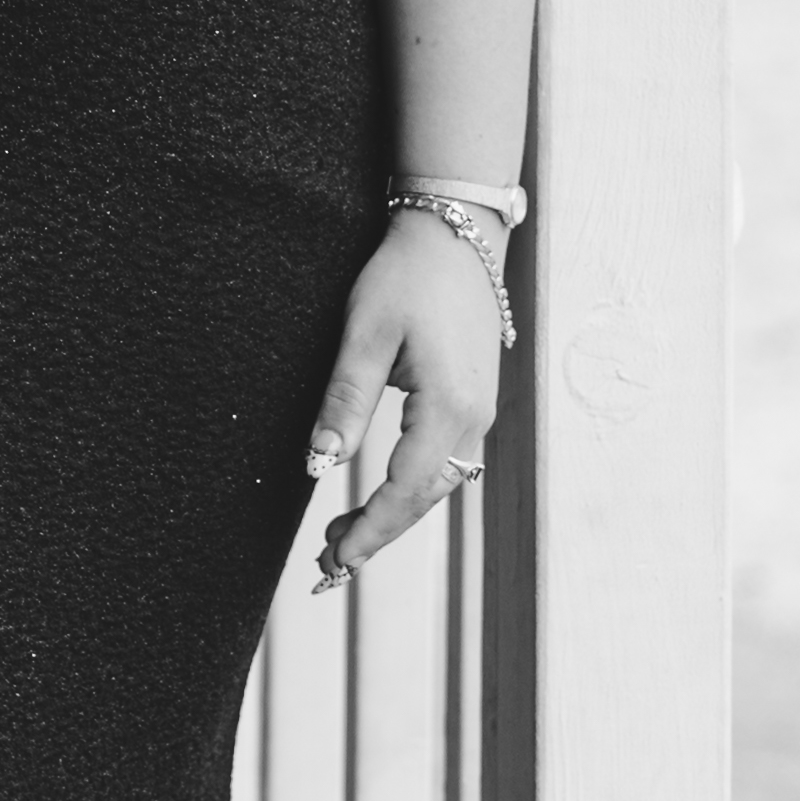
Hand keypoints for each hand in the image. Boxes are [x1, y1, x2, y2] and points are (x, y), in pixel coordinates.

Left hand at [305, 211, 502, 591]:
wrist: (457, 232)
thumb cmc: (406, 275)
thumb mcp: (365, 334)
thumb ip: (345, 401)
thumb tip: (319, 465)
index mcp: (449, 405)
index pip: (406, 490)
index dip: (370, 531)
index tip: (335, 562)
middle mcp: (475, 417)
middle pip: (426, 498)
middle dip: (379, 535)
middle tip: (328, 568)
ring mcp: (480, 411)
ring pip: (438, 485)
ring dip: (394, 515)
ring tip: (342, 540)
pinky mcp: (474, 401)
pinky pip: (445, 463)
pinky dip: (410, 489)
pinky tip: (379, 496)